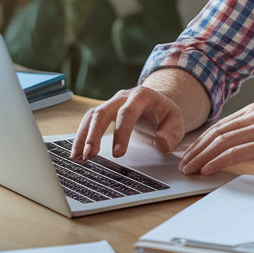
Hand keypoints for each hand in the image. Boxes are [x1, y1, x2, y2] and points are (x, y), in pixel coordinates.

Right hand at [71, 86, 185, 160]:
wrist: (158, 102)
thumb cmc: (166, 114)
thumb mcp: (176, 122)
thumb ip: (171, 133)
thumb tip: (160, 143)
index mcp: (142, 95)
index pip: (128, 112)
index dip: (121, 132)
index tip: (118, 154)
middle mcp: (122, 96)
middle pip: (103, 112)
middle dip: (94, 134)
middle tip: (90, 155)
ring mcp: (111, 103)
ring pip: (92, 116)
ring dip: (83, 137)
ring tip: (78, 157)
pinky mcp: (104, 111)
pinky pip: (88, 122)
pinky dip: (81, 137)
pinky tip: (77, 153)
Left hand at [179, 103, 253, 179]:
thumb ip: (246, 135)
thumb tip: (218, 149)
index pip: (219, 126)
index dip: (200, 142)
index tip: (187, 155)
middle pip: (217, 133)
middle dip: (196, 150)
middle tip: (183, 165)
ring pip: (222, 142)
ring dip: (202, 157)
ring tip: (190, 170)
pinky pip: (235, 153)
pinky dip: (217, 161)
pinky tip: (207, 169)